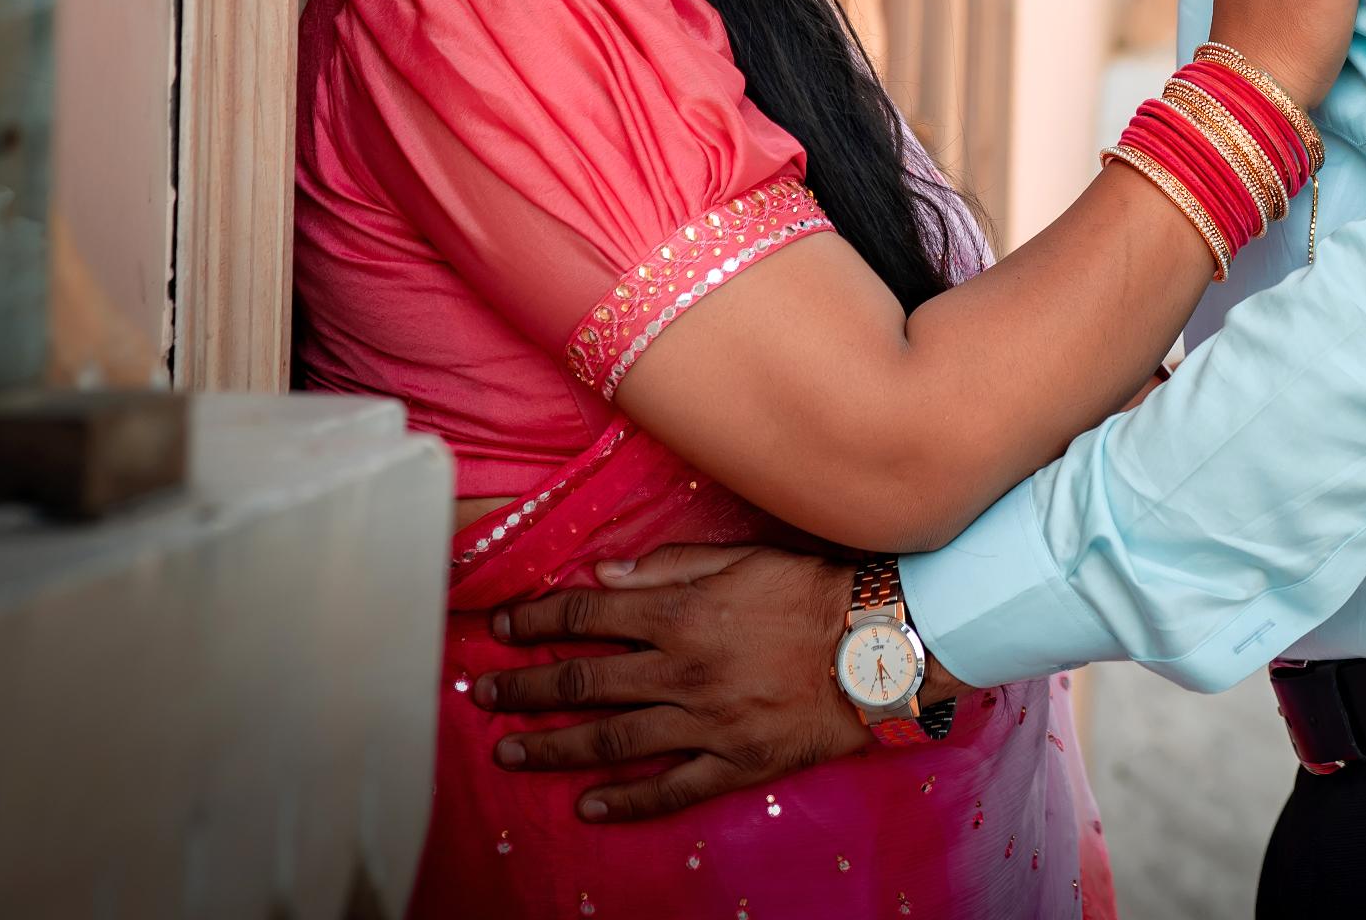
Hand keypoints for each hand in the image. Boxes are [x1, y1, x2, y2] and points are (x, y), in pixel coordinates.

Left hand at [476, 543, 963, 822]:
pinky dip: (626, 802)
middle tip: (483, 695)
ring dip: (554, 747)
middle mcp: (682, 671)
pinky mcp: (734, 762)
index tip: (502, 628)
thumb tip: (605, 575)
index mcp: (682, 615)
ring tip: (510, 752)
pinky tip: (588, 807)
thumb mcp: (744, 558)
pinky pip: (670, 790)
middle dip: (526, 687)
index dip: (538, 622)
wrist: (882, 645)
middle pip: (585, 681)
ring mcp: (705, 722)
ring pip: (612, 740)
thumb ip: (671, 567)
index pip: (588, 617)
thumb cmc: (815, 591)